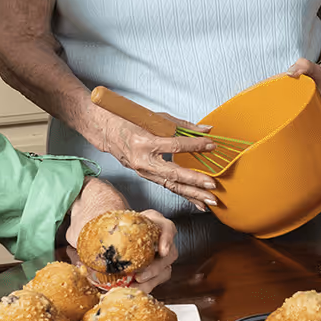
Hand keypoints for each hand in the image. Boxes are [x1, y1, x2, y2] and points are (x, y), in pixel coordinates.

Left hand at [65, 183, 179, 293]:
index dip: (167, 237)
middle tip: (139, 276)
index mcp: (150, 223)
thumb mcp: (96, 227)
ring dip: (152, 281)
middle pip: (170, 253)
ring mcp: (157, 256)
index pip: (167, 227)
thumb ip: (89, 236)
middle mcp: (157, 239)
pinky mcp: (152, 270)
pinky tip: (131, 291)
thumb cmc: (101, 226)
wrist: (103, 233)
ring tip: (134, 287)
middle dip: (157, 267)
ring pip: (165, 270)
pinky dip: (145, 287)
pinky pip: (155, 281)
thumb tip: (73, 253)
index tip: (160, 250)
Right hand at [91, 111, 218, 209]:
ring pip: (171, 186)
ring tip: (210, 200)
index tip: (212, 145)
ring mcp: (144, 171)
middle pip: (173, 174)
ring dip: (192, 194)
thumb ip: (183, 125)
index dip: (195, 145)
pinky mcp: (147, 177)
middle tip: (212, 186)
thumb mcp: (156, 118)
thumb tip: (207, 130)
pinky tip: (198, 202)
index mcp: (145, 142)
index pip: (175, 146)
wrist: (107, 132)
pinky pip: (168, 187)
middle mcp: (143, 161)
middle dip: (194, 181)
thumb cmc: (130, 121)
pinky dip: (184, 195)